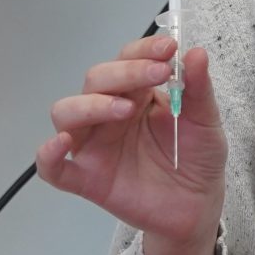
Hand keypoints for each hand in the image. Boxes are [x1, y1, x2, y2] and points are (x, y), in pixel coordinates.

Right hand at [38, 35, 227, 254]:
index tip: (168, 48)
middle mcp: (108, 114)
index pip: (127, 60)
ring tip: (126, 109)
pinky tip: (63, 143)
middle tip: (158, 74)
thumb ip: (198, 90)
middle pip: (96, 80)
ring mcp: (94, 145)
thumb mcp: (205, 122)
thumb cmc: (197, 158)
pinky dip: (48, 154)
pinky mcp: (86, 179)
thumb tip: (196, 53)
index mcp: (136, 94)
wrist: (198, 207)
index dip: (143, 49)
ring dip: (91, 104)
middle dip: (125, 72)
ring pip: (67, 113)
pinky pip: (53, 167)